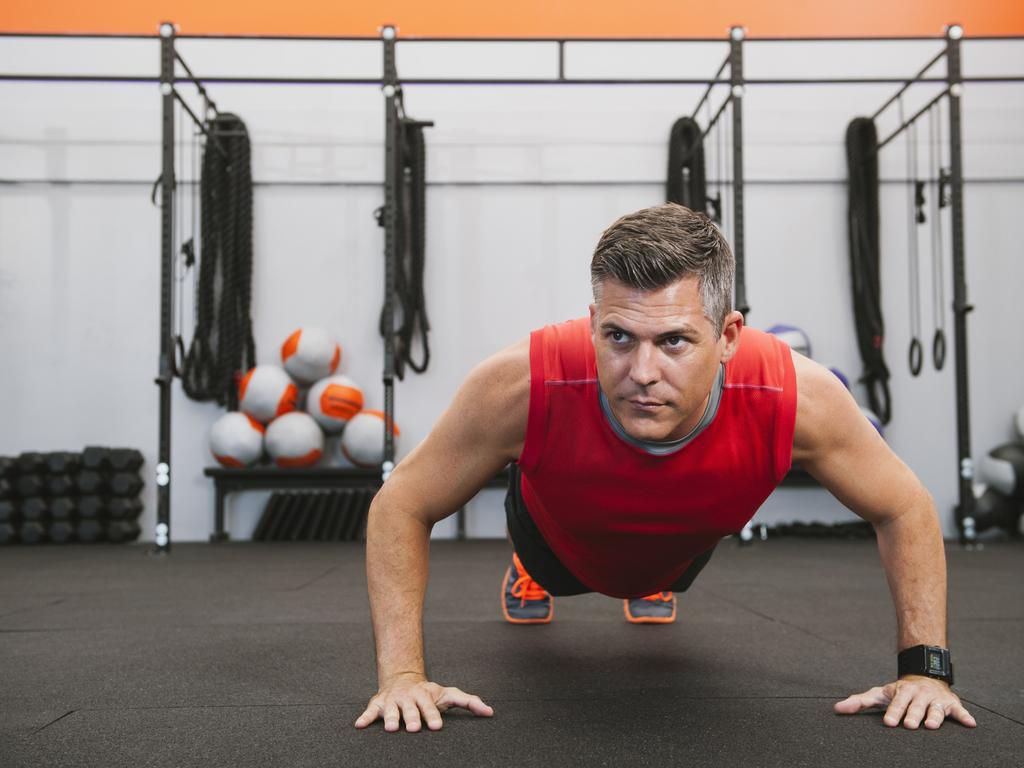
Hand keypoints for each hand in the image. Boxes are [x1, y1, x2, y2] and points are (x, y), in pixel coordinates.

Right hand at [355, 673, 494, 731]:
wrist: (403, 678)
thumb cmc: (429, 693)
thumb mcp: (448, 694)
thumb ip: (468, 701)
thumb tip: (490, 711)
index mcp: (425, 696)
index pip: (430, 707)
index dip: (433, 715)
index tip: (437, 726)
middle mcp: (409, 698)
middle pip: (411, 709)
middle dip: (413, 718)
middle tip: (414, 728)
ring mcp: (393, 701)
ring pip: (392, 711)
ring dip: (392, 718)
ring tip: (392, 728)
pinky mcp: (378, 704)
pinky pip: (370, 712)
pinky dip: (365, 717)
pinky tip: (360, 726)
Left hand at [834, 676, 976, 728]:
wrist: (924, 677)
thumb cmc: (899, 692)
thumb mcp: (880, 693)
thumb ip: (860, 701)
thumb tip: (837, 709)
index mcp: (902, 691)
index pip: (896, 703)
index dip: (893, 712)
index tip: (889, 722)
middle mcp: (919, 694)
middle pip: (916, 706)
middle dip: (912, 715)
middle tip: (909, 725)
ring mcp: (936, 699)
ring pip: (936, 708)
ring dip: (935, 716)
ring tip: (931, 725)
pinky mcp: (952, 704)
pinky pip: (959, 711)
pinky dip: (965, 716)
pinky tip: (970, 724)